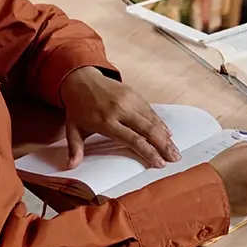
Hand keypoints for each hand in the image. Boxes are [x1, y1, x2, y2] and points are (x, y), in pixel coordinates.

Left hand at [60, 67, 179, 168]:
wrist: (80, 79)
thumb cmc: (78, 108)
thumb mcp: (73, 129)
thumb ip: (75, 149)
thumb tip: (70, 167)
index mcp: (106, 121)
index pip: (132, 139)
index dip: (147, 151)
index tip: (159, 163)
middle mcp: (121, 110)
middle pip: (147, 130)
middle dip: (163, 145)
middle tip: (175, 158)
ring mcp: (129, 100)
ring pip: (152, 120)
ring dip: (165, 136)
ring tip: (175, 150)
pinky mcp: (134, 94)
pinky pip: (150, 111)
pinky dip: (160, 123)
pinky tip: (168, 133)